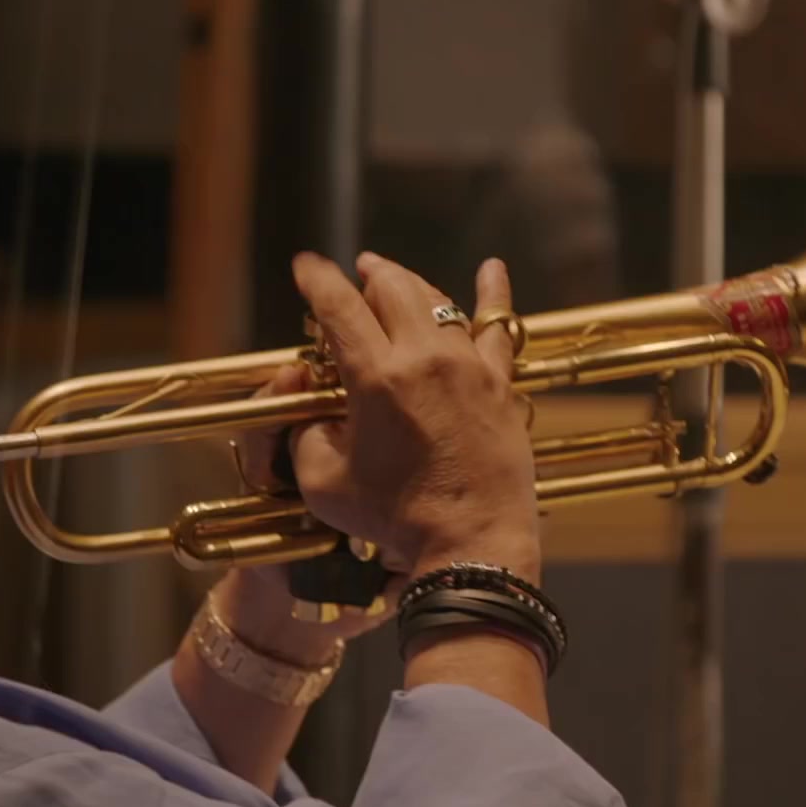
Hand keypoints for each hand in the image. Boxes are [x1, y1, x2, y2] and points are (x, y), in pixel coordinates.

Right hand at [218, 254, 539, 660]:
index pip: (338, 306)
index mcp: (375, 378)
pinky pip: (499, 326)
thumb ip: (305, 434)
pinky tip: (491, 269)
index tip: (304, 265)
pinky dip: (492, 293)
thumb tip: (311, 407)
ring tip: (392, 279)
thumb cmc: (394, 519)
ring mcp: (469, 367)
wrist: (472, 542)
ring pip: (437, 300)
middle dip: (365, 274)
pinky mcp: (501, 384)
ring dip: (409, 284)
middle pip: (391, 288)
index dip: (316, 278)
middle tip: (352, 274)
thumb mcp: (322, 481)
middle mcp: (424, 358)